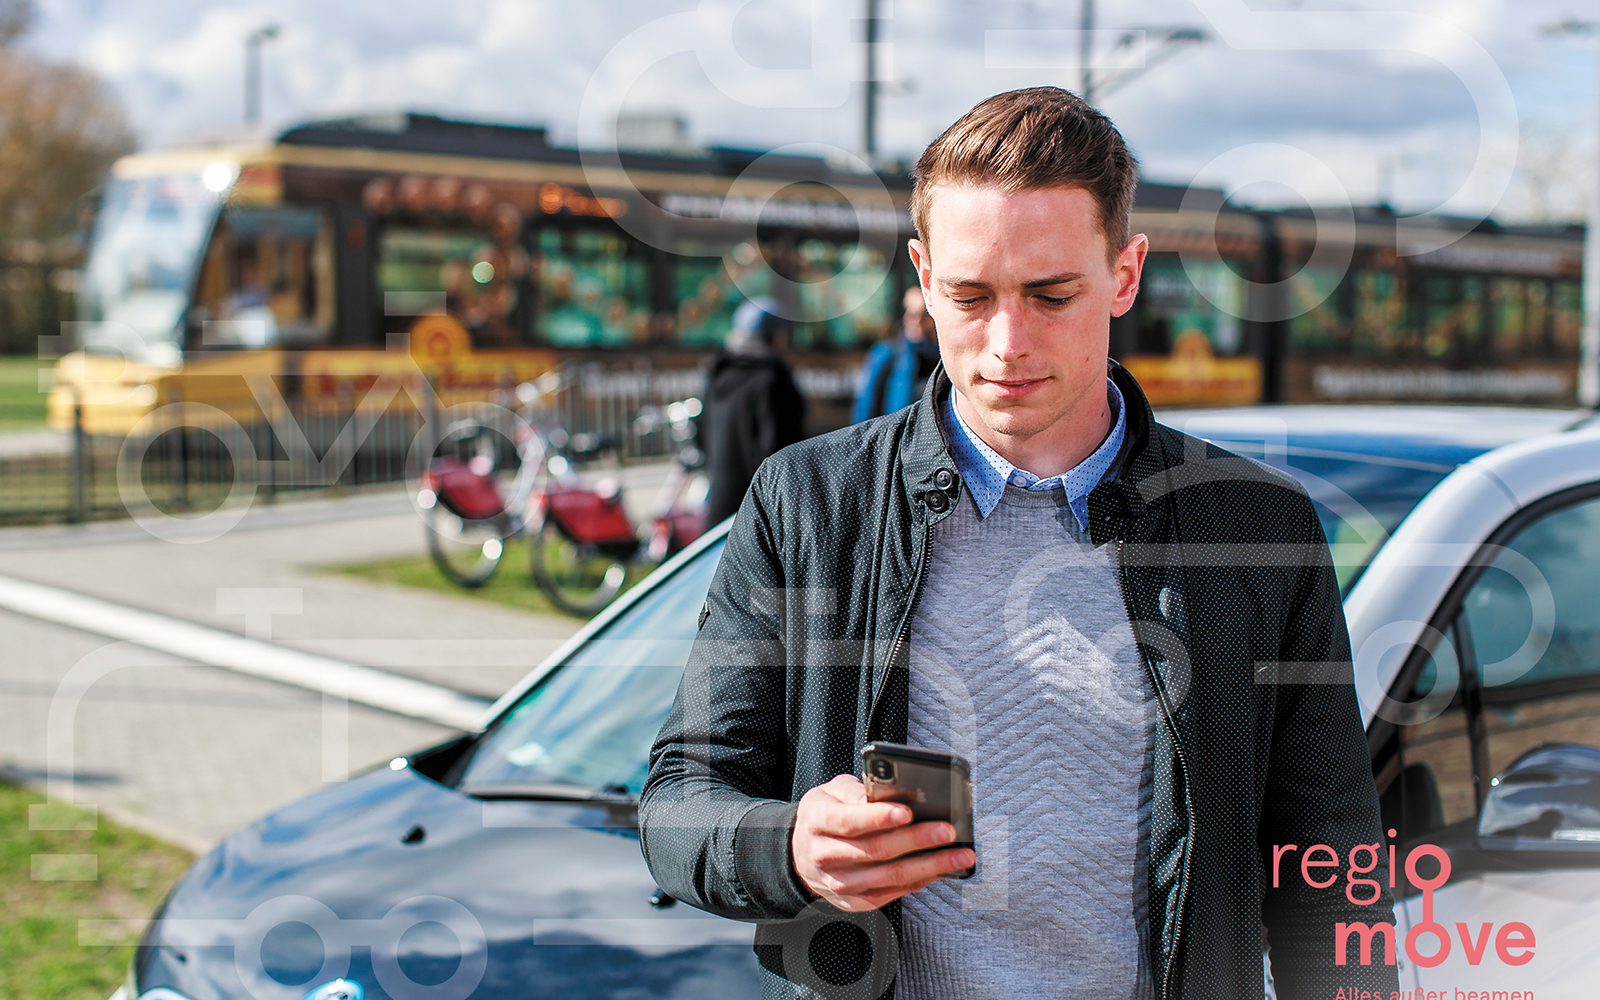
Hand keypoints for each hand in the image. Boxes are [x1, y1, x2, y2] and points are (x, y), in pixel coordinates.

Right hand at [791, 773, 974, 911]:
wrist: (801, 854)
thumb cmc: (825, 815)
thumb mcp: (830, 792)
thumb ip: (855, 790)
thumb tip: (880, 795)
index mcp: (818, 821)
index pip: (849, 821)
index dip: (878, 817)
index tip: (907, 812)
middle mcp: (826, 856)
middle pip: (876, 850)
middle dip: (916, 840)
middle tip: (947, 831)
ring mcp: (841, 883)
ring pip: (889, 876)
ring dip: (929, 866)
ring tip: (959, 855)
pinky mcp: (856, 901)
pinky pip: (892, 893)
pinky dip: (920, 881)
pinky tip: (940, 870)